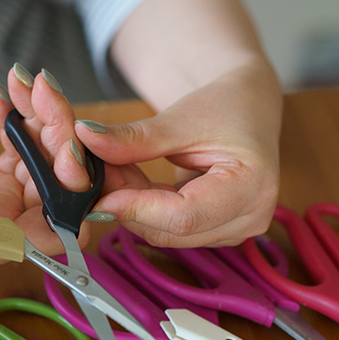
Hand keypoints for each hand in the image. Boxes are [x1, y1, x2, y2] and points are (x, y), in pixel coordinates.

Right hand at [0, 63, 94, 252]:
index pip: (56, 227)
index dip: (72, 192)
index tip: (68, 152)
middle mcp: (13, 223)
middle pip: (58, 181)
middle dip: (60, 133)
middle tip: (45, 90)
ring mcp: (9, 198)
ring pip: (44, 155)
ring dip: (40, 115)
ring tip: (23, 79)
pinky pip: (21, 145)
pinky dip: (15, 117)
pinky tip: (5, 93)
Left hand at [76, 65, 280, 246]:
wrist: (247, 107)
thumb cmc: (226, 107)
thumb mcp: (179, 118)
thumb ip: (133, 138)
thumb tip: (87, 138)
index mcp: (251, 187)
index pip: (184, 215)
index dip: (137, 208)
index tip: (100, 194)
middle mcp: (249, 217)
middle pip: (172, 230)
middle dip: (129, 205)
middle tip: (98, 171)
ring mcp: (234, 228)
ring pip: (166, 233)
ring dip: (134, 206)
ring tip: (117, 168)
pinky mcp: (217, 230)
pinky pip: (170, 228)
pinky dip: (146, 207)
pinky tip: (132, 182)